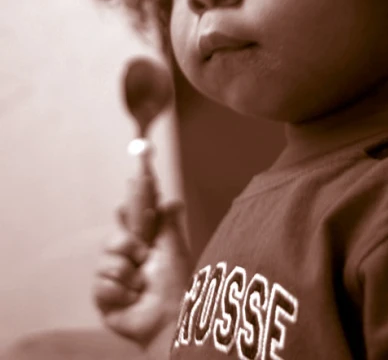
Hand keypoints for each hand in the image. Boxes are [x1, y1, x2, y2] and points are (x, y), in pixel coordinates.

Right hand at [93, 201, 191, 348]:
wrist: (168, 317)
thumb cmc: (175, 285)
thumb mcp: (173, 249)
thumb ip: (168, 223)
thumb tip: (173, 200)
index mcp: (143, 245)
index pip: (131, 220)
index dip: (131, 202)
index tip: (134, 179)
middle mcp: (126, 260)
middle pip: (112, 238)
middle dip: (126, 244)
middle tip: (142, 254)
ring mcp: (113, 279)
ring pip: (106, 261)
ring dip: (127, 274)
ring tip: (141, 286)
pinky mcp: (104, 297)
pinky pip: (102, 284)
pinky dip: (120, 292)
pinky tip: (132, 299)